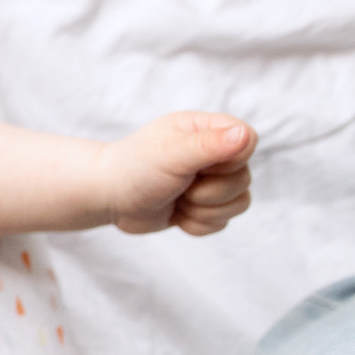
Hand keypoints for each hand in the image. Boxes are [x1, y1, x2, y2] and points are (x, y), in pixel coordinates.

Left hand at [102, 112, 255, 235]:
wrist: (107, 197)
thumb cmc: (134, 168)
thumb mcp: (172, 154)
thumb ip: (210, 145)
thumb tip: (245, 134)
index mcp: (207, 129)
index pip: (248, 140)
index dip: (228, 161)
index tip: (197, 165)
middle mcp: (213, 153)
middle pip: (244, 180)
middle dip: (207, 192)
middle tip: (176, 185)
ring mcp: (210, 181)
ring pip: (238, 204)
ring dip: (201, 210)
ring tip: (174, 198)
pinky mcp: (204, 206)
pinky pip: (222, 223)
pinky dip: (196, 224)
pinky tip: (175, 213)